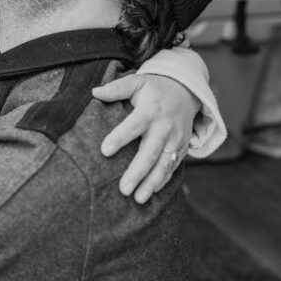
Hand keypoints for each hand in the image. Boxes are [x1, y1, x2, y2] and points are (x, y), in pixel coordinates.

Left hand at [92, 73, 197, 203]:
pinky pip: (172, 168)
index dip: (119, 138)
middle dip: (137, 172)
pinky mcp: (182, 148)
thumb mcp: (137, 82)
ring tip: (137, 198)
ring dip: (151, 183)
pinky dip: (162, 181)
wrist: (186, 92)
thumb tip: (94, 92)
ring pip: (163, 164)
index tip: (104, 151)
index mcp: (150, 110)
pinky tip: (150, 193)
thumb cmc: (154, 89)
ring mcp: (175, 140)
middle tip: (123, 189)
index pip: (133, 126)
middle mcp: (164, 127)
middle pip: (150, 152)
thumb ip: (116, 88)